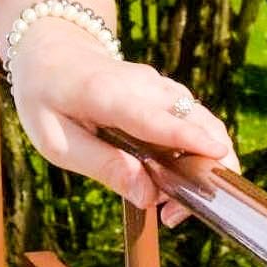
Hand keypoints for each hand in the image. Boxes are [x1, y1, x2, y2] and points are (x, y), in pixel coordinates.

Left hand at [5, 18, 241, 226]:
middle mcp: (142, 84)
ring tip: (170, 206)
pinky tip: (172, 181)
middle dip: (204, 167)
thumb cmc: (48, 98)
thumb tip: (148, 196)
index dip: (187, 136)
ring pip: (202, 122)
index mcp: (107, 94)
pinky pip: (195, 122)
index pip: (153, 117)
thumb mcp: (56, 141)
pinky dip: (198, 152)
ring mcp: (159, 85)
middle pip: (193, 121)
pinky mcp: (167, 92)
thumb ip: (101, 166)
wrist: (52, 51)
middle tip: (173, 215)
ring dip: (204, 164)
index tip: (219, 154)